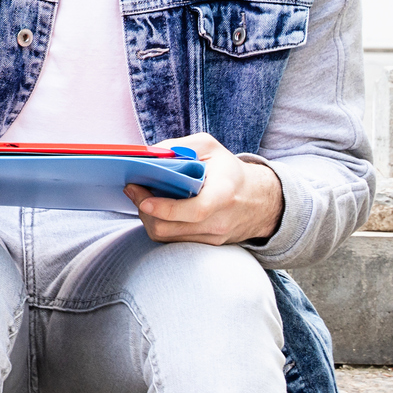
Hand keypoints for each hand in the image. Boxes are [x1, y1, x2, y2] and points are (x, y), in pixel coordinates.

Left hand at [125, 132, 282, 245]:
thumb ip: (180, 147)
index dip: (166, 208)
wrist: (259, 201)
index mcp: (224, 194)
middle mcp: (219, 221)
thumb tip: (149, 154)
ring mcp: (212, 237)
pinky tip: (156, 210)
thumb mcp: (210, 148)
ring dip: (147, 218)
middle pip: (169, 227)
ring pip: (165, 236)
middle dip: (144, 209)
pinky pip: (172, 240)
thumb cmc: (229, 171)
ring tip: (144, 198)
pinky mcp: (205, 245)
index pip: (196, 210)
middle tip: (133, 189)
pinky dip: (159, 224)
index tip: (144, 200)